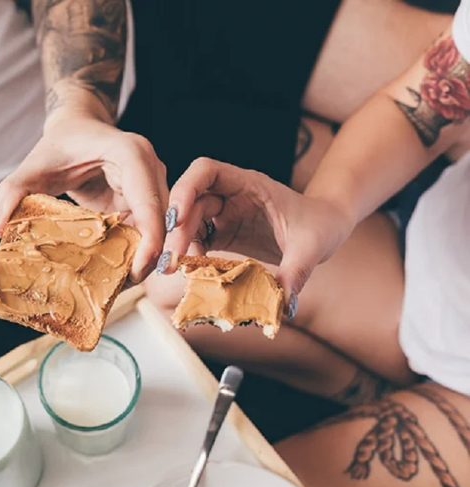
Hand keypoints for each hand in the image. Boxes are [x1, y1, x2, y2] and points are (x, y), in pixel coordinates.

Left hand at [0, 107, 167, 281]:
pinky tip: (116, 270)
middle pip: (161, 220)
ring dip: (142, 257)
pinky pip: (148, 230)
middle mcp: (150, 167)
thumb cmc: (60, 145)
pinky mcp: (148, 199)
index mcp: (130, 154)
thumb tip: (1, 228)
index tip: (137, 270)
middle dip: (148, 257)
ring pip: (158, 229)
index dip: (149, 237)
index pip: (149, 199)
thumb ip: (14, 191)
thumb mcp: (33, 166)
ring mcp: (153, 184)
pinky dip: (135, 251)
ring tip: (118, 285)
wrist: (78, 129)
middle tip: (123, 288)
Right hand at [159, 157, 354, 304]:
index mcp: (249, 184)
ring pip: (190, 221)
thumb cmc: (321, 225)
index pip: (206, 172)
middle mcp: (232, 195)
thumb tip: (284, 305)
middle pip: (191, 201)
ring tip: (172, 268)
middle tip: (170, 261)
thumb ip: (296, 271)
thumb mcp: (312, 246)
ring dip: (179, 243)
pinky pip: (200, 240)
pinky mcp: (225, 233)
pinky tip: (190, 272)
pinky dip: (191, 254)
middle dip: (177, 230)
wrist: (326, 228)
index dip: (185, 190)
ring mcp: (226, 213)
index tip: (177, 218)